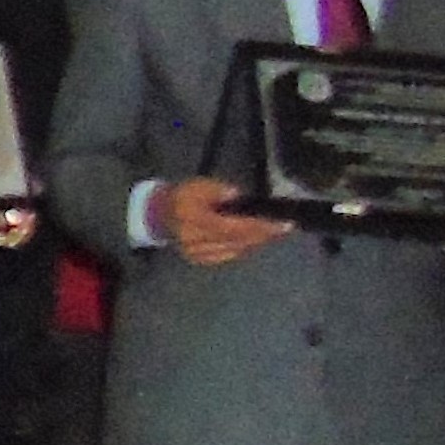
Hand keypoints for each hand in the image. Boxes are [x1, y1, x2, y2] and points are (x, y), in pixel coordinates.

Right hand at [157, 178, 291, 266]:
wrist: (160, 213)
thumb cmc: (183, 196)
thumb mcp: (199, 185)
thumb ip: (218, 189)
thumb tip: (238, 195)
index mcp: (196, 220)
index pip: (234, 227)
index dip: (260, 227)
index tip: (283, 225)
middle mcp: (196, 240)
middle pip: (238, 241)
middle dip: (263, 235)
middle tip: (284, 229)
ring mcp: (196, 253)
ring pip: (235, 250)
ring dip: (256, 242)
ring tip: (272, 233)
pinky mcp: (198, 260)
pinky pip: (227, 256)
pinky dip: (243, 249)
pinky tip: (253, 241)